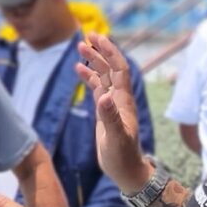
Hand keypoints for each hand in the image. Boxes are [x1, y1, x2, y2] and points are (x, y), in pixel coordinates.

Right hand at [75, 34, 150, 194]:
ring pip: (103, 76)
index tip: (98, 38)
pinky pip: (97, 88)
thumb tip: (104, 96)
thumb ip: (109, 118)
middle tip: (87, 36)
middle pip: (111, 68)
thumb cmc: (122, 157)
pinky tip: (79, 69)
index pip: (118, 69)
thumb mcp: (115, 138)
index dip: (110, 52)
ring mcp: (112, 105)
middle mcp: (119, 99)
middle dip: (101, 51)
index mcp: (124, 101)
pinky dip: (89, 77)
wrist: (127, 171)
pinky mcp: (105, 112)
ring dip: (94, 61)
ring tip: (80, 47)